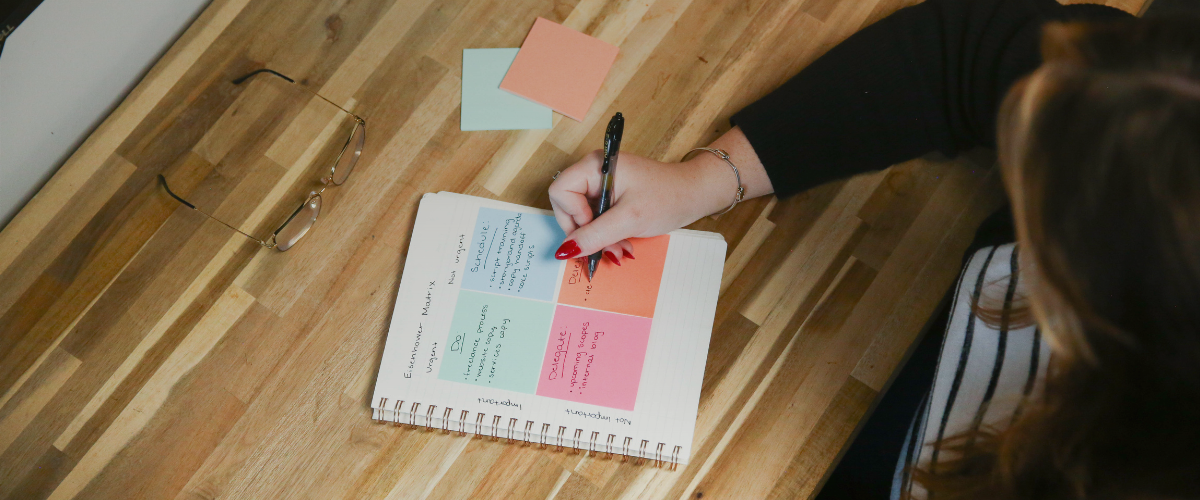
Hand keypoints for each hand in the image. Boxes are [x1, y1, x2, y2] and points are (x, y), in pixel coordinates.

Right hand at [548, 150, 733, 263]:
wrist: (695, 195)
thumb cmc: (668, 198)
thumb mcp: (629, 219)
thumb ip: (594, 235)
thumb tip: (564, 251)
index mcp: (595, 166)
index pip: (560, 191)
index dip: (572, 215)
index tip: (595, 227)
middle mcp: (594, 173)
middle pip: (567, 207)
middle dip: (586, 233)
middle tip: (607, 249)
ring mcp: (602, 186)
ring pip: (582, 219)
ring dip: (598, 240)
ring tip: (620, 251)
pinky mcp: (611, 198)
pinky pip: (596, 221)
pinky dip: (607, 237)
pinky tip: (623, 245)